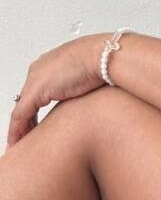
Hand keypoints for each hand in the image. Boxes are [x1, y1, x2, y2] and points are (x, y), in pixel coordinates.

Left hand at [6, 33, 107, 150]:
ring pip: (20, 110)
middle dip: (26, 120)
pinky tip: (18, 142)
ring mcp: (36, 80)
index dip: (35, 110)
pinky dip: (18, 130)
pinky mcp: (36, 91)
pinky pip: (20, 116)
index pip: (37, 92)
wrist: (105, 56)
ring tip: (20, 143)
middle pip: (26, 101)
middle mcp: (39, 70)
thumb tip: (89, 104)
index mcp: (51, 65)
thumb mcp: (90, 79)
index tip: (37, 123)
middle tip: (26, 136)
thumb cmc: (104, 64)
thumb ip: (83, 89)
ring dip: (20, 128)